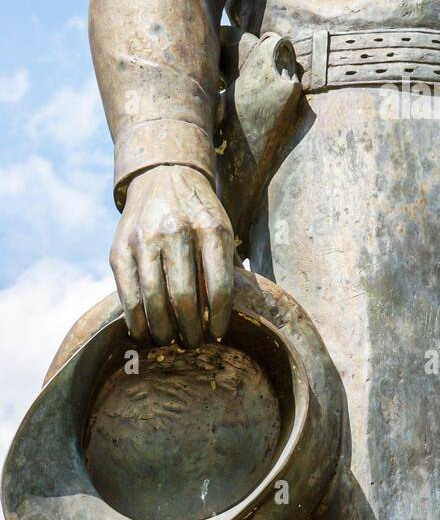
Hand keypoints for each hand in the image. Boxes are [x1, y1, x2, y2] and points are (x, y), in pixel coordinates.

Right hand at [110, 165, 234, 346]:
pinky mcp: (120, 248)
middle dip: (190, 330)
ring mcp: (144, 239)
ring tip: (169, 341)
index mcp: (211, 229)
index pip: (219, 287)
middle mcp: (176, 231)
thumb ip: (229, 265)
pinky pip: (127, 293)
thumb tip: (238, 313)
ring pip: (152, 299)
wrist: (164, 177)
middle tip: (193, 343)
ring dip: (162, 329)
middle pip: (184, 297)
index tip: (218, 335)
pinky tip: (144, 331)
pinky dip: (135, 319)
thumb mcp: (223, 228)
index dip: (219, 319)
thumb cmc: (200, 213)